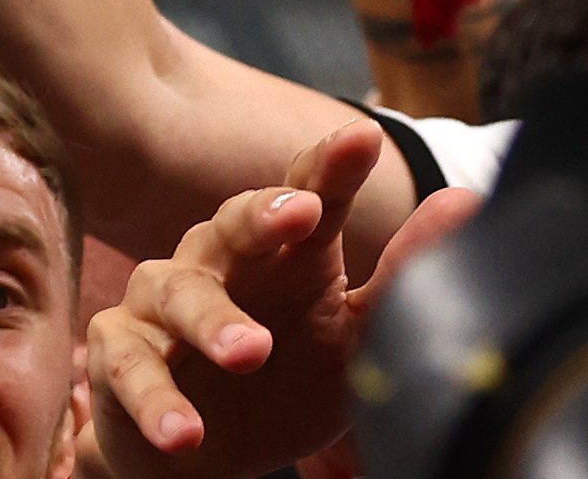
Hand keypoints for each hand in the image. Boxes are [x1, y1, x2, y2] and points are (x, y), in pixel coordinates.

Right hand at [86, 121, 476, 478]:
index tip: (361, 140)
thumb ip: (401, 275)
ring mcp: (162, 303)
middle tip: (301, 217)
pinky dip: (156, 399)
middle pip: (233, 223)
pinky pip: (131, 367)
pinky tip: (186, 429)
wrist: (198, 456)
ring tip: (252, 350)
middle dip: (262, 215)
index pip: (304, 196)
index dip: (329, 168)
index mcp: (280, 254)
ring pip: (179, 291)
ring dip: (214, 320)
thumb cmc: (280, 381)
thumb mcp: (352, 340)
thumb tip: (468, 200)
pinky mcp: (119, 354)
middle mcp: (217, 261)